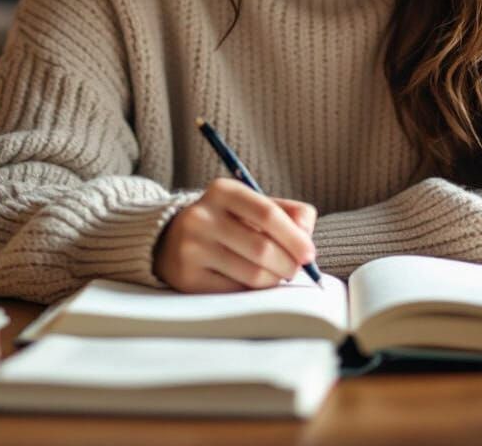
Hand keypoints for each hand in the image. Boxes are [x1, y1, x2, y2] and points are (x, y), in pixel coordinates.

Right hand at [152, 177, 317, 292]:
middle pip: (262, 248)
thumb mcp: (252, 204)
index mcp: (223, 191)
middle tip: (295, 270)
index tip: (309, 254)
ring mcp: (191, 248)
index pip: (267, 213)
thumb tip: (307, 234)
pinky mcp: (187, 278)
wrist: (172, 239)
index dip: (294, 237)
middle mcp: (202, 217)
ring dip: (274, 280)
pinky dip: (253, 291)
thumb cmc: (227, 221)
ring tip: (276, 275)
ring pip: (251, 273)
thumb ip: (288, 212)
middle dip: (288, 263)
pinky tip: (253, 283)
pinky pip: (234, 291)